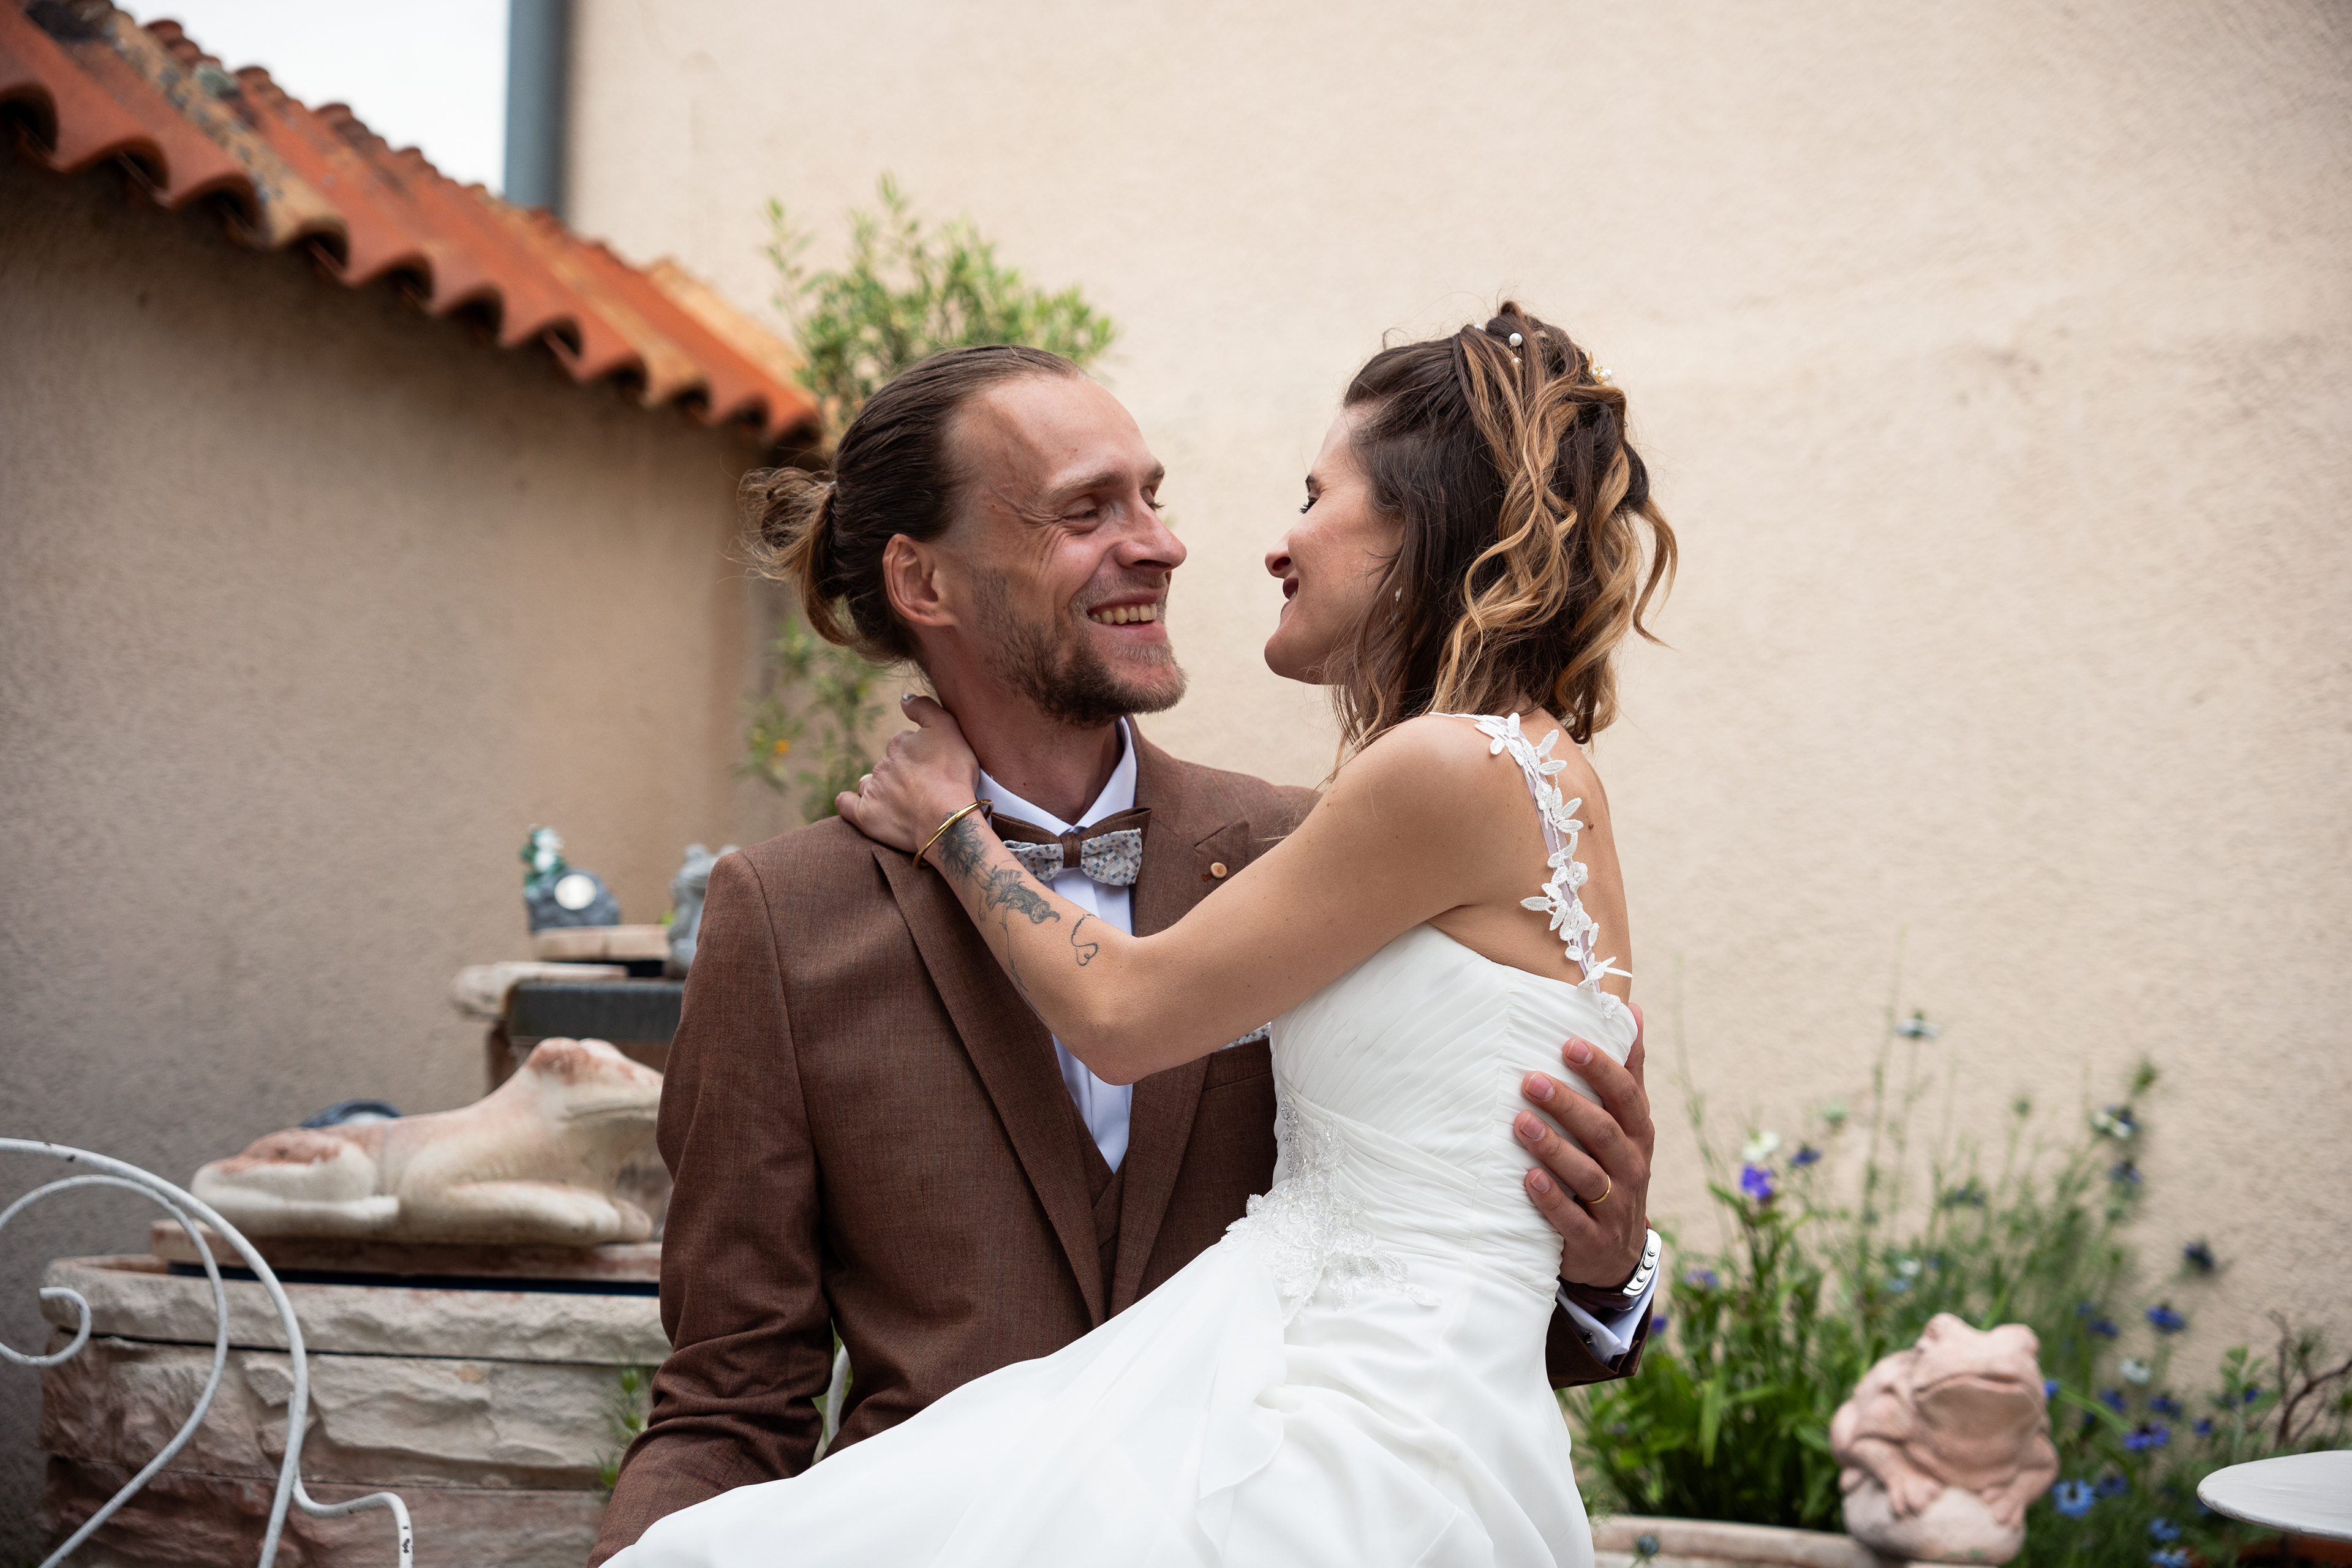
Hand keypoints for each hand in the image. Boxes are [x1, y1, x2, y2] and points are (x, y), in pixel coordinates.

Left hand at [835, 694, 982, 859]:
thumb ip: (924, 708)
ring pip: (869, 783)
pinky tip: (856, 804)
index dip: (920, 754)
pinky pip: (847, 805)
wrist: (946, 818)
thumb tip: (903, 698)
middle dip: (902, 772)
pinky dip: (849, 803)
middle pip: (889, 764)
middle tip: (924, 787)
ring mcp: (873, 790)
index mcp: (899, 743)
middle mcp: (883, 764)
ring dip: (878, 787)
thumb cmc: (952, 774)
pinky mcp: (866, 816)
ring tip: (899, 801)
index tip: (934, 766)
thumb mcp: (948, 728)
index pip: (905, 743)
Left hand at [1513, 1001, 1654, 1289]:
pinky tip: (1528, 1179)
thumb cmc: (1613, 1170)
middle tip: (1529, 1080)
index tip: (1569, 1043)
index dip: (1601, 1070)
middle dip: (1568, 1105)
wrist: (1615, 1255)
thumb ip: (1627, 1071)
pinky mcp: (1594, 1241)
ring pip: (1588, 1174)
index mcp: (1637, 1134)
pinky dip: (1552, 1200)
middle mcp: (1632, 1167)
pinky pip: (1573, 1220)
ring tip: (1520, 1123)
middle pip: (1604, 1132)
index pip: (1627, 1096)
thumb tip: (1631, 1008)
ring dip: (1553, 1148)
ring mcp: (1615, 1207)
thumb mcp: (1626, 1125)